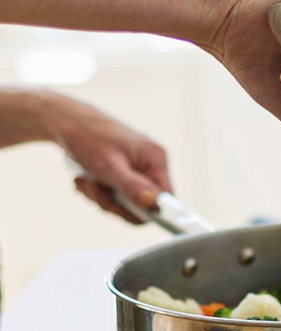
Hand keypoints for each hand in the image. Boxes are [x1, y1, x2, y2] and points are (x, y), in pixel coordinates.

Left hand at [47, 94, 171, 222]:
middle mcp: (150, 164)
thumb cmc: (88, 137)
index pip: (165, 198)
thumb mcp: (109, 167)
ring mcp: (136, 169)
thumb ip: (132, 187)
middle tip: (95, 189)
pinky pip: (116, 196)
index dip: (146, 209)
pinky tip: (86, 180)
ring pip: (127, 203)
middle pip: (143, 204)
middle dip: (116, 203)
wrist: (65, 121)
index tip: (121, 207)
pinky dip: (99, 192)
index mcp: (155, 159)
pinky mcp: (123, 172)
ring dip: (102, 197)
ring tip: (86, 181)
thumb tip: (153, 204)